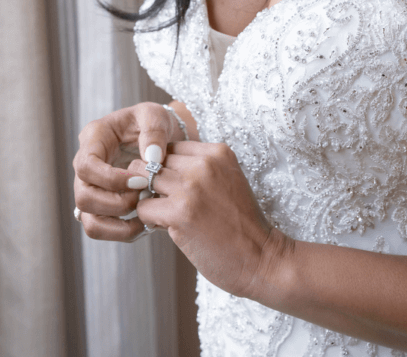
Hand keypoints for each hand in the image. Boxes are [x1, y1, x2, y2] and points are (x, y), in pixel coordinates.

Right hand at [73, 102, 179, 241]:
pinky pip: (100, 228)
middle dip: (116, 203)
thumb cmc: (151, 122)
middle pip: (83, 196)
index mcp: (94, 138)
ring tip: (144, 216)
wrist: (157, 136)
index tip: (141, 181)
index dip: (111, 179)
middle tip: (144, 195)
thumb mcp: (155, 115)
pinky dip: (121, 232)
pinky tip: (143, 223)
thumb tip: (151, 159)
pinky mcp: (100, 204)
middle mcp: (85, 165)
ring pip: (88, 219)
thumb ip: (154, 131)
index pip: (87, 166)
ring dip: (117, 223)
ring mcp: (90, 186)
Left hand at [131, 141, 283, 297]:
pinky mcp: (179, 213)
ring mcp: (191, 187)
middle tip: (163, 201)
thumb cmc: (242, 225)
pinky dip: (148, 218)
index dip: (166, 167)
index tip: (173, 186)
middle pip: (156, 160)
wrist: (262, 258)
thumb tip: (155, 170)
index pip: (172, 147)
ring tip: (164, 213)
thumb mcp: (227, 180)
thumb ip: (198, 170)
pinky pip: (144, 207)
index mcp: (218, 152)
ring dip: (149, 197)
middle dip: (152, 180)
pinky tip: (165, 227)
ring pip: (145, 179)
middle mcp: (204, 164)